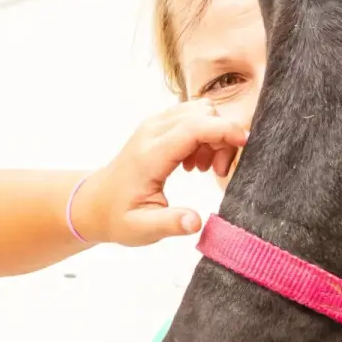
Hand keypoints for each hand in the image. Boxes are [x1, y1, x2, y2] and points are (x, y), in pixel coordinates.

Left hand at [73, 103, 248, 245]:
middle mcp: (152, 131)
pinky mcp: (159, 126)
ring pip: (200, 111)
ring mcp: (155, 125)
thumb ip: (169, 224)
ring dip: (214, 135)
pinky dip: (204, 134)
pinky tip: (196, 163)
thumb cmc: (118, 217)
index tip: (245, 145)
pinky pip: (192, 116)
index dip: (224, 131)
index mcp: (150, 154)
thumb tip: (195, 222)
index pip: (194, 127)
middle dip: (223, 137)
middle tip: (218, 172)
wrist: (95, 203)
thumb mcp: (141, 230)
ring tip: (206, 169)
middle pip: (203, 113)